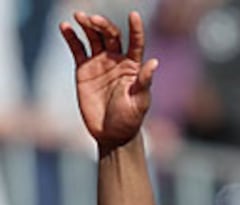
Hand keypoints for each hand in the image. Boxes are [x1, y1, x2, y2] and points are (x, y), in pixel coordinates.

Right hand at [59, 11, 157, 149]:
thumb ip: (144, 82)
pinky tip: (65, 27)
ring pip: (94, 38)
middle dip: (103, 25)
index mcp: (133, 67)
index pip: (136, 43)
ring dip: (87, 25)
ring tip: (79, 16)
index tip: (134, 15)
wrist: (111, 134)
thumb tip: (154, 62)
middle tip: (92, 19)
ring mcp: (100, 63)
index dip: (136, 29)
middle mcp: (117, 61)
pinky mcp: (84, 70)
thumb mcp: (140, 102)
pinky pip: (77, 49)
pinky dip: (71, 37)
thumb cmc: (130, 120)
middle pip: (111, 35)